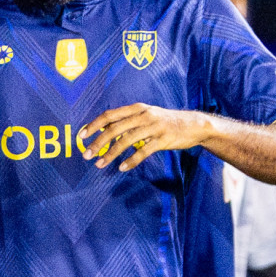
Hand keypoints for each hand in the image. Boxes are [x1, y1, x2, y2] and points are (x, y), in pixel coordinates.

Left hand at [76, 104, 211, 171]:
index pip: (109, 115)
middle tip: (86, 154)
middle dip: (98, 142)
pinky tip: (122, 168)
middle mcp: (143, 115)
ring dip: (110, 154)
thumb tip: (105, 131)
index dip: (94, 125)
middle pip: (114, 128)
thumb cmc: (165, 122)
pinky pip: (143, 151)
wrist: (194, 125)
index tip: (81, 135)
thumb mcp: (146, 115)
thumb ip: (128, 121)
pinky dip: (131, 160)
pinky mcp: (163, 139)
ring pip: (126, 140)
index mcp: (136, 108)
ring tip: (100, 164)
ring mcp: (153, 127)